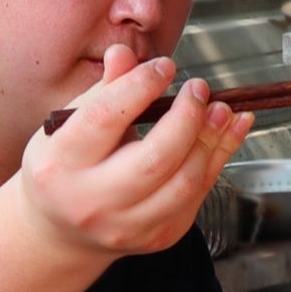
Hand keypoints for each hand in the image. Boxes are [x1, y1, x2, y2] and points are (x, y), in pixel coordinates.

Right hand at [16, 45, 250, 258]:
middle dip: (187, 118)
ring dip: (212, 140)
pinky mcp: (157, 237)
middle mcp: (92, 201)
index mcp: (61, 164)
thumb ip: (103, 90)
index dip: (140, 87)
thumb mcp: (70, 125)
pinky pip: (198, 196)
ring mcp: (127, 226)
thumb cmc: (65, 166)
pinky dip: (219, 159)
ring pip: (185, 182)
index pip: (105, 118)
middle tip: (199, 88)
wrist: (62, 231)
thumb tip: (125, 54)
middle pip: (155, 159)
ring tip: (221, 109)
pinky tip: (229, 131)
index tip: (164, 67)